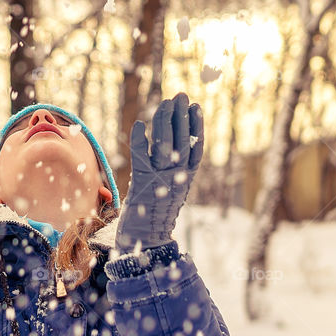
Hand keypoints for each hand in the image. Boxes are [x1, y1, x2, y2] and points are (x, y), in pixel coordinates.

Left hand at [116, 92, 203, 252]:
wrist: (146, 239)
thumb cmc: (156, 211)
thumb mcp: (171, 186)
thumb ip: (174, 167)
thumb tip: (173, 142)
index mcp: (187, 176)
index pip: (196, 146)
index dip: (197, 125)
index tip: (196, 106)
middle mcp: (178, 176)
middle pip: (181, 140)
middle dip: (181, 115)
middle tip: (179, 95)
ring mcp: (161, 178)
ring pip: (165, 144)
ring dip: (164, 121)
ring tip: (165, 103)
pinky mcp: (143, 182)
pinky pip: (141, 157)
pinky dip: (139, 140)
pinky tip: (138, 125)